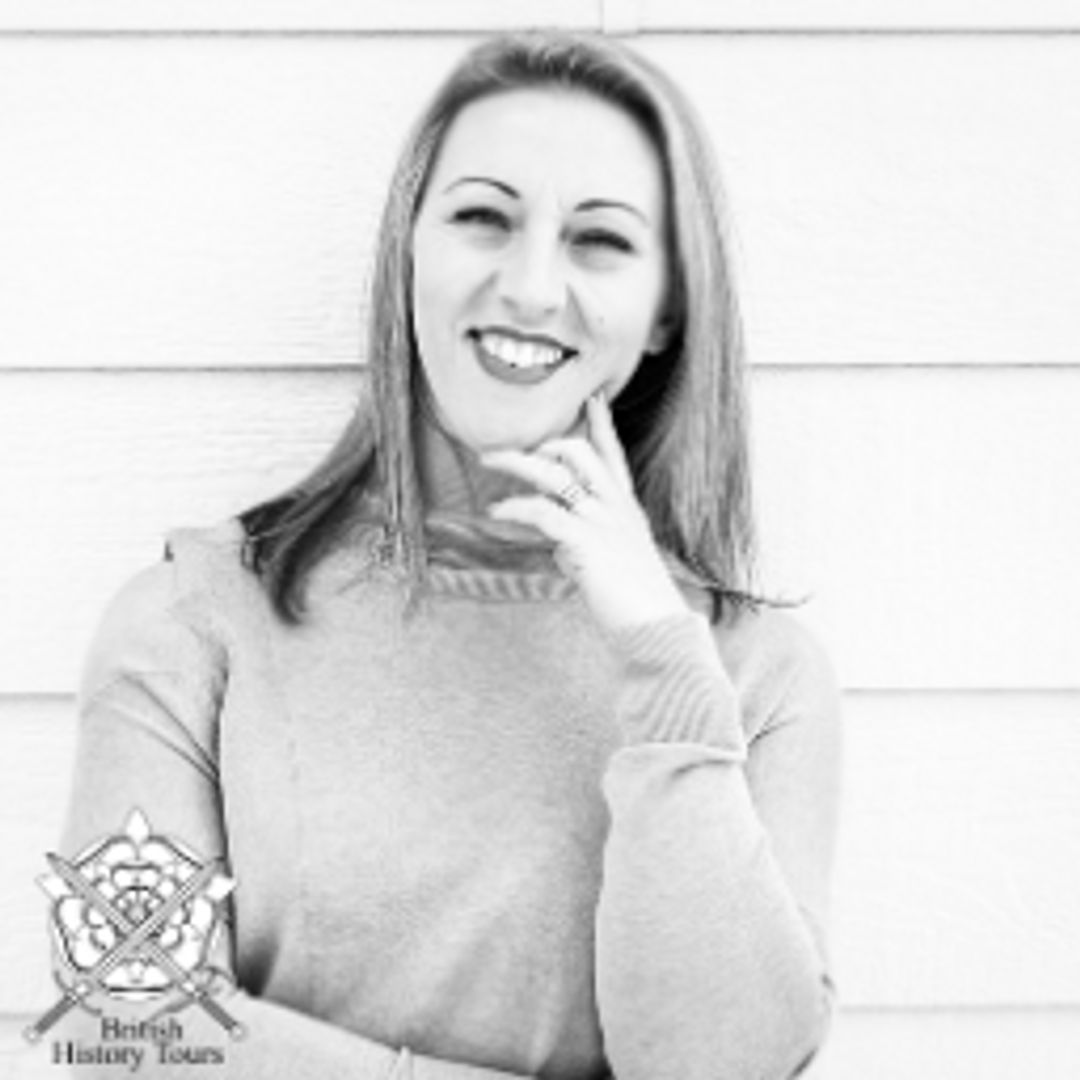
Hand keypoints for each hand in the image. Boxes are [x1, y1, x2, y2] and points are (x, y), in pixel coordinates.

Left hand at [482, 391, 689, 634]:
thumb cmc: (635, 599)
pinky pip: (543, 511)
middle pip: (577, 451)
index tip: (593, 397)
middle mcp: (615, 506)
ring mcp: (601, 521)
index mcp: (625, 507)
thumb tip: (561, 546)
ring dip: (516, 462)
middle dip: (540, 443)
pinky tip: (497, 510)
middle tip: (508, 447)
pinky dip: (515, 506)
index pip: (613, 454)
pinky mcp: (586, 542)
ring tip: (488, 460)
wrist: (655, 625)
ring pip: (554, 474)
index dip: (601, 424)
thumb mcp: (615, 559)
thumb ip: (587, 543)